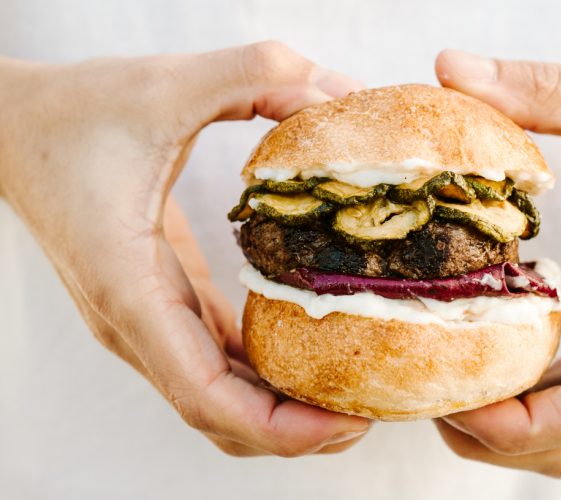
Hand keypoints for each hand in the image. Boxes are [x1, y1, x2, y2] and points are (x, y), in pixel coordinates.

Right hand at [0, 42, 369, 455]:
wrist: (13, 126)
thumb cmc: (75, 113)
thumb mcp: (167, 85)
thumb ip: (256, 74)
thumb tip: (341, 92)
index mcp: (130, 288)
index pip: (202, 393)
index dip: (276, 425)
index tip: (342, 424)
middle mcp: (135, 322)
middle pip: (219, 415)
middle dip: (294, 431)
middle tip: (369, 415)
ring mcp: (146, 320)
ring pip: (219, 398)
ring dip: (282, 413)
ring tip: (354, 400)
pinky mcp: (161, 302)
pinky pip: (216, 361)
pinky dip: (263, 378)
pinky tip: (312, 361)